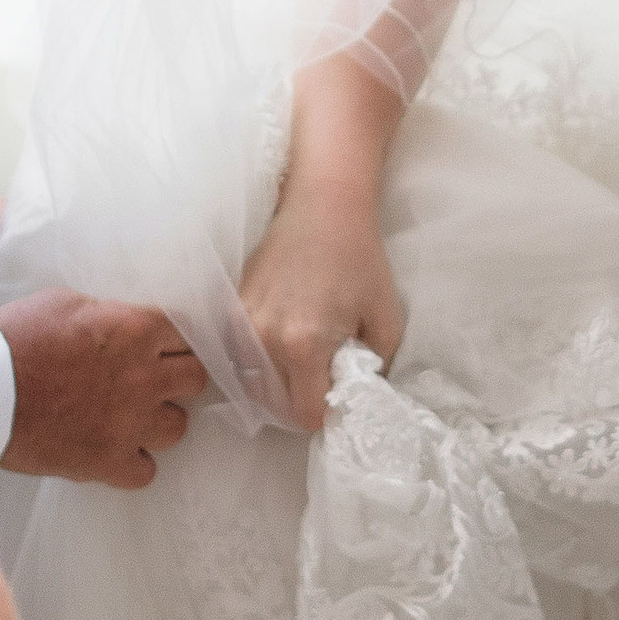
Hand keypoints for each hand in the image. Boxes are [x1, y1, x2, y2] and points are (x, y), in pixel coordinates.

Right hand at [0, 290, 206, 486]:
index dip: (175, 339)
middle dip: (178, 376)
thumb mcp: (68, 303)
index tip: (166, 345)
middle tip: (154, 379)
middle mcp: (144, 376)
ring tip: (134, 417)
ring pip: (178, 427)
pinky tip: (115, 451)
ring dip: (159, 420)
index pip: (189, 332)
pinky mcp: (106, 462)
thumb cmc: (16, 337)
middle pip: (196, 378)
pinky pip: (146, 472)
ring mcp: (129, 423)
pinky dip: (133, 464)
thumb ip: (107, 315)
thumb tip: (120, 323)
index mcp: (137, 329)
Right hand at [238, 188, 403, 430]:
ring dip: (274, 382)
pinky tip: (279, 339)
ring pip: (251, 381)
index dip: (324, 413)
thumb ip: (376, 367)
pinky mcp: (231, 306)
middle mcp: (264, 339)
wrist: (324, 205)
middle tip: (321, 375)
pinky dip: (256, 357)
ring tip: (300, 357)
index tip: (336, 396)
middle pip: (273, 404)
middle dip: (298, 400)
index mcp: (304, 346)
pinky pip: (238, 353)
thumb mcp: (387, 318)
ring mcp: (242, 322)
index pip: (305, 414)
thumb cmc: (360, 259)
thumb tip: (359, 396)